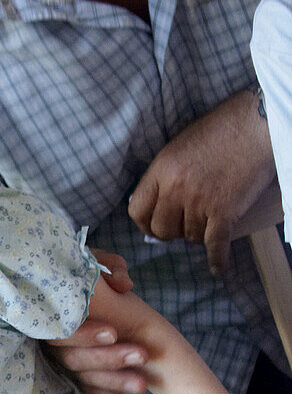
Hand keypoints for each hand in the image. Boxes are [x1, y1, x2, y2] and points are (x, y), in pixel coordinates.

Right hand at [48, 249, 146, 393]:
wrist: (79, 288)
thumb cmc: (90, 272)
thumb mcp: (98, 261)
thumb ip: (110, 267)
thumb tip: (122, 284)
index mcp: (50, 314)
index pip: (62, 331)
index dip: (86, 334)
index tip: (114, 333)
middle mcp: (50, 342)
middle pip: (74, 357)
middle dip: (109, 359)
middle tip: (141, 355)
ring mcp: (61, 360)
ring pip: (84, 376)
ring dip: (114, 382)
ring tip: (143, 385)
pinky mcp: (74, 373)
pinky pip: (89, 390)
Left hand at [128, 91, 274, 274]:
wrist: (256, 125)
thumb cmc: (219, 131)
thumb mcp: (178, 147)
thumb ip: (164, 175)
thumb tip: (155, 205)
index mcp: (161, 170)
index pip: (137, 211)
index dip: (145, 222)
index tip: (154, 224)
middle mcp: (176, 189)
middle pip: (161, 230)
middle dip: (171, 232)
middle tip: (183, 224)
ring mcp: (200, 202)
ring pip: (189, 237)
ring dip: (198, 234)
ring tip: (209, 220)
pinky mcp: (224, 213)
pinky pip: (215, 246)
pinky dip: (217, 259)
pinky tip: (218, 268)